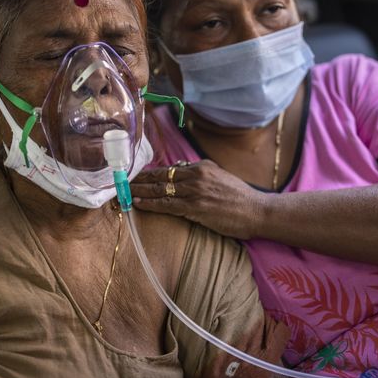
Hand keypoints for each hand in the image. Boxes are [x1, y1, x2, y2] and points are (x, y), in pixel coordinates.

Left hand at [131, 160, 264, 239]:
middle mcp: (196, 175)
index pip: (168, 168)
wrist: (256, 211)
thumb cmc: (240, 197)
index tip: (135, 176)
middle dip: (138, 180)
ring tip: (123, 193)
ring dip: (139, 192)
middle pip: (159, 176)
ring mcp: (195, 191)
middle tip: (121, 182)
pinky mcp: (195, 208)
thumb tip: (180, 170)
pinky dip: (150, 203)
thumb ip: (200, 174)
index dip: (149, 173)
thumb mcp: (220, 177)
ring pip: (159, 189)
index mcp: (201, 167)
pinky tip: (138, 203)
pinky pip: (166, 204)